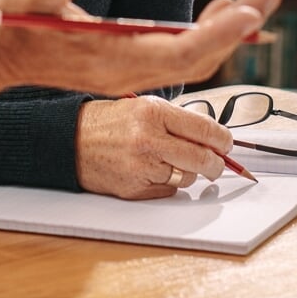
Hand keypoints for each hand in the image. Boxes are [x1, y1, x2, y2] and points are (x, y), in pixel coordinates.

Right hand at [0, 0, 282, 103]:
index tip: (251, 10)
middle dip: (237, 29)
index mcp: (112, 58)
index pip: (181, 50)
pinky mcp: (125, 64)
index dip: (219, 32)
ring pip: (192, 58)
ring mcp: (128, 72)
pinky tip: (219, 10)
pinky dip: (204, 34)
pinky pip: (177, 54)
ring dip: (227, 31)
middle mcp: (127, 72)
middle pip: (198, 58)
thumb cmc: (8, 22)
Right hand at [76, 96, 234, 198]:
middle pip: (203, 159)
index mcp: (153, 112)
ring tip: (170, 160)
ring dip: (188, 172)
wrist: (69, 141)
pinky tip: (151, 170)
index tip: (227, 144)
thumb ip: (178, 121)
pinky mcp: (134, 188)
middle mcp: (148, 139)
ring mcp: (141, 167)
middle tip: (217, 163)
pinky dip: (167, 182)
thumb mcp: (144, 107)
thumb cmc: (108, 122)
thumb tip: (213, 139)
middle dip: (216, 164)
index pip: (206, 130)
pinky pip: (168, 190)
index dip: (224, 140)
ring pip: (188, 177)